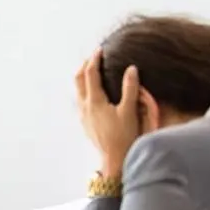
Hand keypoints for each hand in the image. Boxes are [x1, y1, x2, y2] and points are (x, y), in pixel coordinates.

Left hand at [75, 48, 140, 176]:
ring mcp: (83, 116)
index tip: (100, 50)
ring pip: (78, 91)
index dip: (95, 59)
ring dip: (84, 78)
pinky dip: (86, 90)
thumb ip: (130, 88)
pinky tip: (96, 93)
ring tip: (94, 72)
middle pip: (78, 79)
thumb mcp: (129, 111)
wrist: (114, 159)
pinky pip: (82, 101)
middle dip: (85, 66)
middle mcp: (85, 107)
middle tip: (94, 57)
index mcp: (94, 101)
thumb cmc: (123, 136)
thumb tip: (131, 69)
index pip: (90, 73)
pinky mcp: (86, 123)